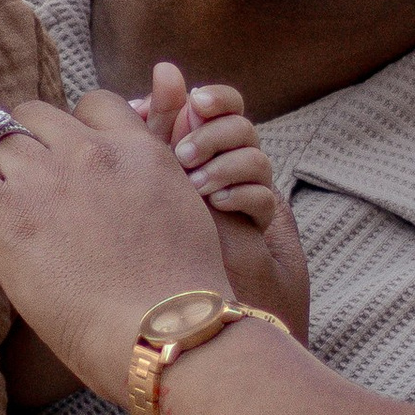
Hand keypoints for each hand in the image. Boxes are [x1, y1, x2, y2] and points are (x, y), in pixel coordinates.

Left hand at [0, 91, 249, 399]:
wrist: (166, 335)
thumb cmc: (183, 299)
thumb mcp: (189, 218)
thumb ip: (156, 190)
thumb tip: (140, 198)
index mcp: (140, 151)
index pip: (94, 104)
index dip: (74, 128)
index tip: (67, 154)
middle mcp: (91, 154)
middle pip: (37, 116)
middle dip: (27, 139)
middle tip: (21, 176)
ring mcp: (46, 181)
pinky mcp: (5, 218)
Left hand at [136, 63, 311, 346]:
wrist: (194, 326)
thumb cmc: (156, 263)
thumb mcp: (149, 194)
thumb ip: (150, 143)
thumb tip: (149, 88)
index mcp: (193, 155)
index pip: (213, 106)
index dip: (209, 98)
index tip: (188, 103)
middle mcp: (223, 171)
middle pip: (236, 121)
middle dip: (213, 127)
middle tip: (184, 151)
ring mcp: (245, 198)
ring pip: (252, 153)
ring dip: (224, 162)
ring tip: (196, 184)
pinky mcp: (265, 228)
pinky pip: (265, 196)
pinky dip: (242, 194)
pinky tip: (218, 204)